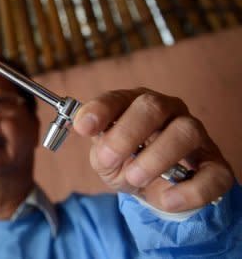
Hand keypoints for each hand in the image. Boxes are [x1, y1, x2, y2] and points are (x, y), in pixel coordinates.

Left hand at [73, 88, 233, 211]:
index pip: (118, 98)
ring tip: (135, 177)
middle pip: (152, 106)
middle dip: (126, 134)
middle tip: (109, 159)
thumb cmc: (129, 162)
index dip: (100, 110)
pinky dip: (189, 190)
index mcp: (136, 104)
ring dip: (156, 157)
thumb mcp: (107, 159)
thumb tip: (88, 131)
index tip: (83, 127)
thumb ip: (100, 148)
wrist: (158, 189)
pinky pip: (213, 174)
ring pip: (185, 131)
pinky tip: (168, 199)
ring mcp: (196, 134)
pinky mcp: (215, 165)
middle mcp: (168, 111)